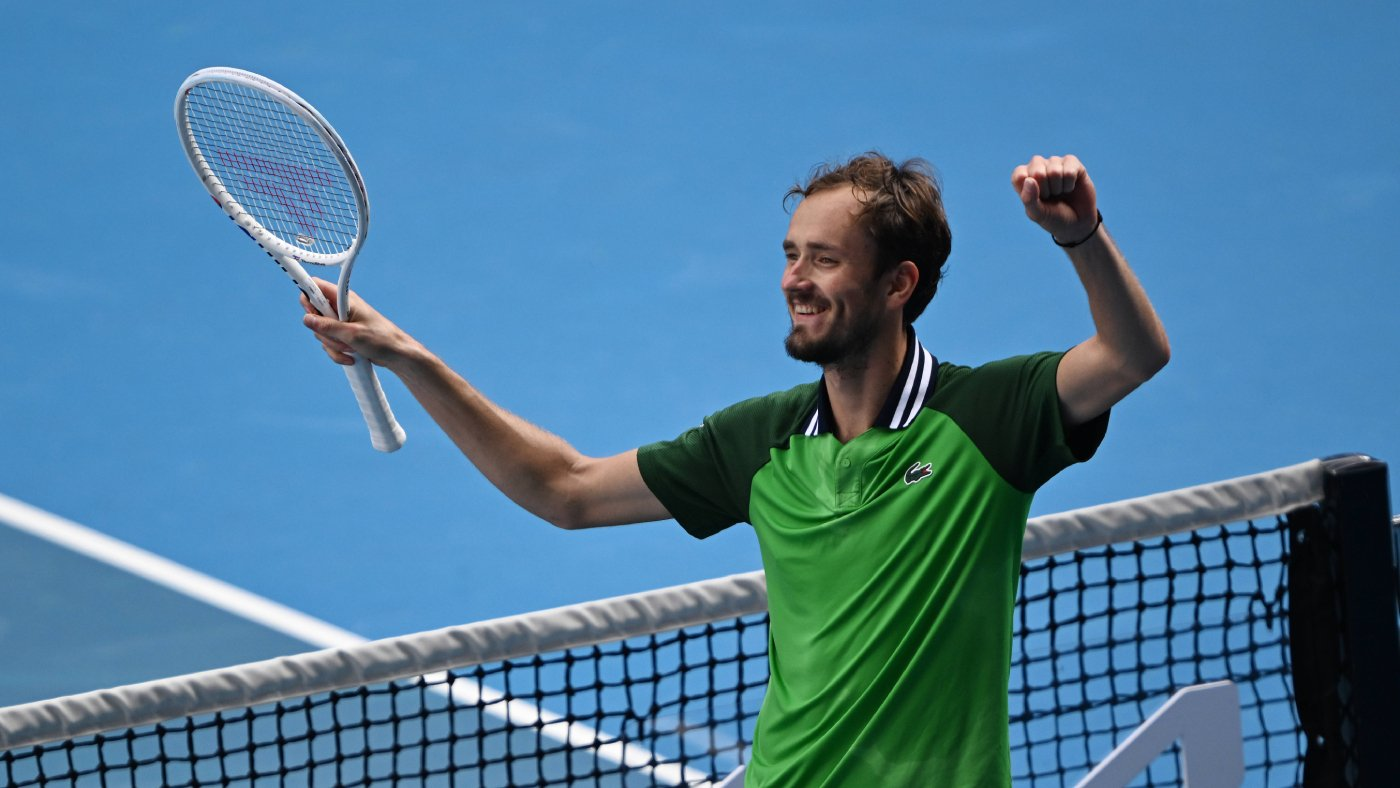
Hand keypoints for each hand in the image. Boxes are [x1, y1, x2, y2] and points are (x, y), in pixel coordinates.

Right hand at [300, 278, 417, 368]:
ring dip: (332, 345)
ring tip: (351, 349)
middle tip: (340, 337)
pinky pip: (329, 343)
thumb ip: (328, 327)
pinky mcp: (343, 335)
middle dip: (323, 332)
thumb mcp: (352, 334)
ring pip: (320, 332)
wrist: (396, 355)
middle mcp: (340, 308)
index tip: (309, 311)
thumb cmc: (381, 339)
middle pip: (314, 314)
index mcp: (344, 299)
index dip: (307, 296)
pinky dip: (337, 353)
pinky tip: (350, 358)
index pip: (315, 286)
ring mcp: (341, 322)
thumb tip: (307, 319)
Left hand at [1011, 155, 1097, 243]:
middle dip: (1046, 190)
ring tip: (1059, 192)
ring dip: (1058, 188)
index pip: (1019, 175)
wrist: (1078, 222)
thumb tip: (1029, 180)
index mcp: (1023, 178)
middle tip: (1050, 196)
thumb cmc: (1054, 217)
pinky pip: (1069, 171)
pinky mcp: (1071, 162)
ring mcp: (1054, 162)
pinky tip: (1070, 187)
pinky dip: (1070, 184)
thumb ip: (1029, 199)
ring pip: (1055, 171)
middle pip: (1037, 172)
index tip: (1037, 200)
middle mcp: (1038, 166)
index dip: (1030, 191)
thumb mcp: (1038, 214)